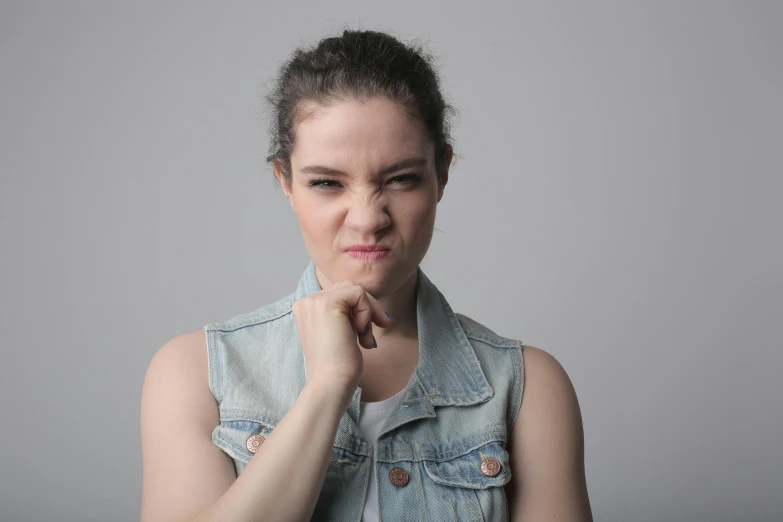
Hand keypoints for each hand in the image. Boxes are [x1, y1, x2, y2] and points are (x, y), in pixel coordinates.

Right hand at [291, 280, 394, 398]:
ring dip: (368, 313)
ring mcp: (314, 301)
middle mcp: (306, 302)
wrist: (330, 383)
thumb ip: (346, 314)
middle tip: (370, 337)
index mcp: (305, 309)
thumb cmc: (338, 365)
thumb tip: (372, 303)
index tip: (366, 334)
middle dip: (366, 311)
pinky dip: (367, 313)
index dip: (359, 311)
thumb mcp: (340, 331)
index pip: (340, 295)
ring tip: (365, 338)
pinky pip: (359, 294)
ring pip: (355, 290)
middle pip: (348, 289)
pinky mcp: (326, 303)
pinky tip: (360, 334)